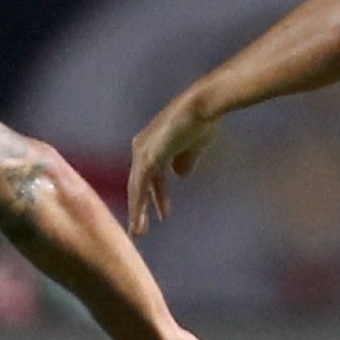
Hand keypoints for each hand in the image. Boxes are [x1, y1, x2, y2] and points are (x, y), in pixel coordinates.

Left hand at [127, 92, 221, 234]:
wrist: (204, 106)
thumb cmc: (202, 122)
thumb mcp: (193, 147)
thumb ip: (184, 160)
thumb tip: (180, 174)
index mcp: (151, 145)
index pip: (150, 176)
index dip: (157, 195)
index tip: (163, 212)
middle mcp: (141, 148)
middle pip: (138, 184)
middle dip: (141, 207)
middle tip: (140, 229)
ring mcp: (142, 152)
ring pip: (136, 189)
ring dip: (137, 212)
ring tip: (138, 232)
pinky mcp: (147, 157)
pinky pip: (139, 187)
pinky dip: (138, 205)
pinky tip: (139, 220)